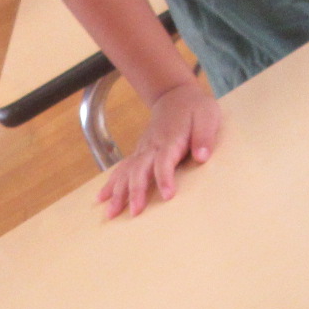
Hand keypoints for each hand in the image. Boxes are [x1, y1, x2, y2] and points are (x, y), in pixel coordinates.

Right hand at [99, 82, 220, 218]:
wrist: (174, 95)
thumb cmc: (194, 108)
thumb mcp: (207, 117)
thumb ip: (204, 137)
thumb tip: (202, 156)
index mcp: (170, 140)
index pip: (165, 161)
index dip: (165, 178)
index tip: (168, 195)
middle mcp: (152, 146)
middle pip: (140, 170)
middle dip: (136, 191)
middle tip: (135, 212)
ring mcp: (143, 150)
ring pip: (127, 172)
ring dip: (118, 192)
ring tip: (111, 213)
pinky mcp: (139, 153)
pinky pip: (122, 169)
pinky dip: (111, 184)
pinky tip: (102, 198)